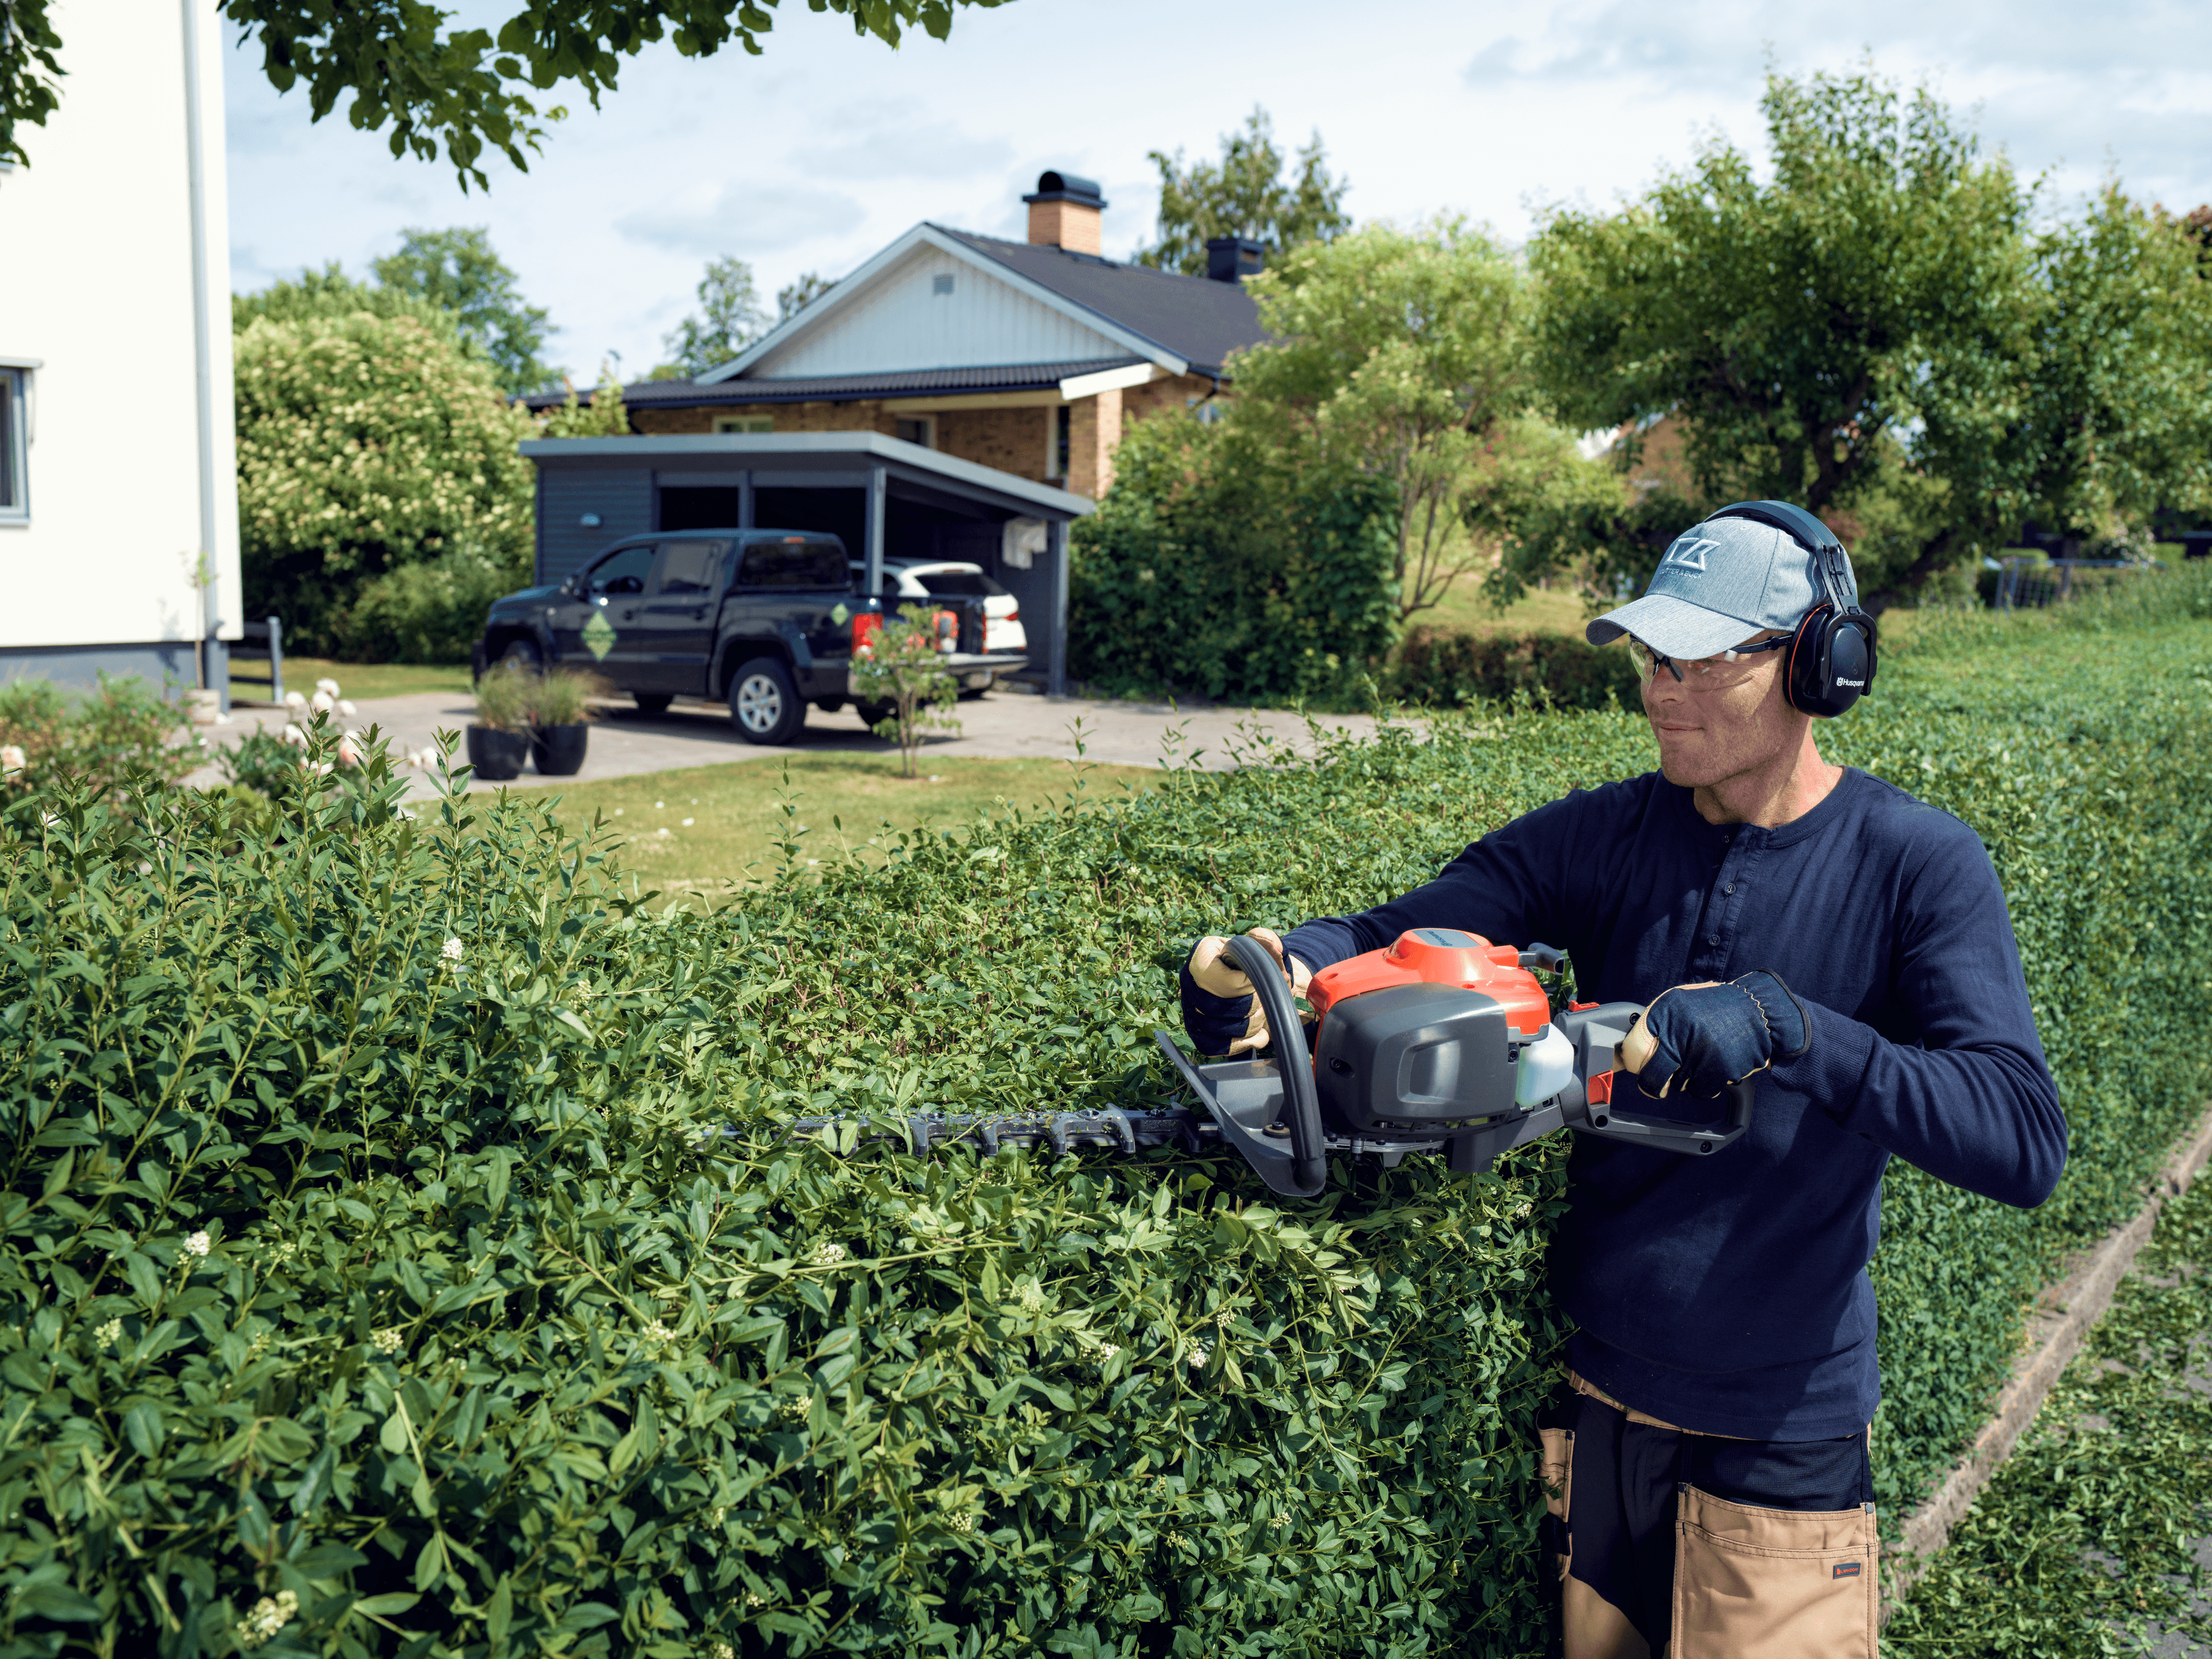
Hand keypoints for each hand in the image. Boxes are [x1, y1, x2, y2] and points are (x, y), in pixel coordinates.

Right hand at [1181, 928, 1311, 1056]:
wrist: (1252, 982)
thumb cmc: (1257, 964)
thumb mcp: (1264, 947)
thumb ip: (1268, 941)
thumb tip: (1269, 944)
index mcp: (1202, 955)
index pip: (1223, 982)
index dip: (1246, 987)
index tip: (1258, 983)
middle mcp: (1188, 982)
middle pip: (1219, 1008)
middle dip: (1251, 1008)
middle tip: (1265, 1001)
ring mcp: (1189, 1008)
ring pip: (1217, 1029)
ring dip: (1250, 1026)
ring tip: (1262, 1014)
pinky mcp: (1195, 1031)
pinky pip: (1213, 1046)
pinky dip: (1240, 1044)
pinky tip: (1257, 1034)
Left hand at [1616, 970, 1810, 1097]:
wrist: (1761, 1012)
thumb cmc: (1716, 1010)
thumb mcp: (1680, 1005)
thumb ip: (1655, 1027)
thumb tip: (1625, 1055)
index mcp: (1665, 1010)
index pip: (1633, 1048)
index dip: (1635, 1064)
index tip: (1638, 1068)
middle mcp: (1680, 1029)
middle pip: (1652, 1075)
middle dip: (1654, 1085)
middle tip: (1659, 1085)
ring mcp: (1700, 1050)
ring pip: (1678, 1085)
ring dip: (1687, 1080)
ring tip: (1702, 1059)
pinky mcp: (1720, 1067)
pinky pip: (1700, 1090)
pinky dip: (1706, 1085)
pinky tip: (1715, 1067)